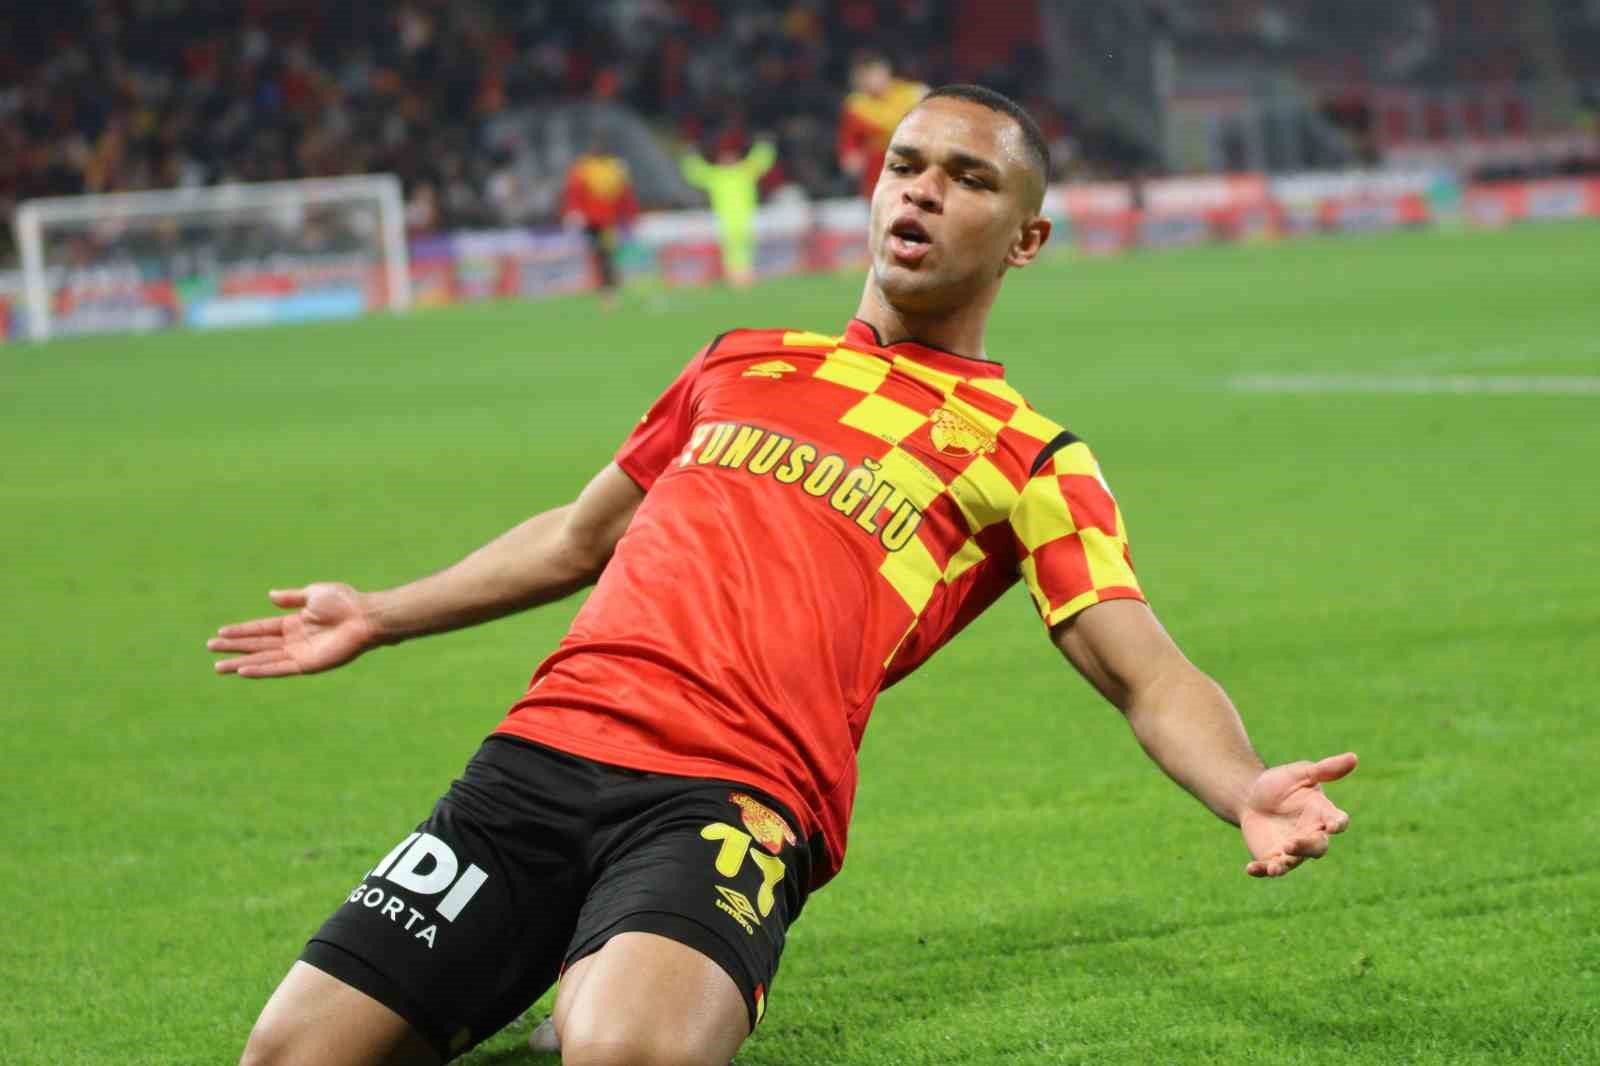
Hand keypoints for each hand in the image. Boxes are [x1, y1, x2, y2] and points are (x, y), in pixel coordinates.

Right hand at [207, 583, 381, 678]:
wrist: (363, 616)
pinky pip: (279, 668)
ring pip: (263, 659)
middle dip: (234, 647)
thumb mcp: (314, 594)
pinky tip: (242, 671)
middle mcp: (295, 640)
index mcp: (296, 623)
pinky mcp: (307, 664)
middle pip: (258, 644)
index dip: (241, 630)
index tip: (220, 632)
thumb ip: (292, 598)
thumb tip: (270, 596)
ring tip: (218, 667)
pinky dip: (261, 670)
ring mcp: (300, 653)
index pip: (262, 628)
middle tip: (210, 648)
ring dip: (241, 662)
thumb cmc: (345, 602)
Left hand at [1240, 753, 1356, 877]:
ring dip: (1284, 866)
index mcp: (1322, 814)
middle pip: (1317, 847)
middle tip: (1291, 844)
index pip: (1338, 821)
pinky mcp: (1272, 857)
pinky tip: (1250, 869)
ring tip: (1275, 868)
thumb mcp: (1301, 773)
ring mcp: (1293, 850)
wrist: (1251, 796)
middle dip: (1306, 847)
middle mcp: (1311, 835)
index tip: (1333, 825)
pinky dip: (1261, 870)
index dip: (1337, 824)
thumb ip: (1325, 769)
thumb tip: (1354, 757)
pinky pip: (1269, 868)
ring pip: (1294, 862)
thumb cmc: (1282, 784)